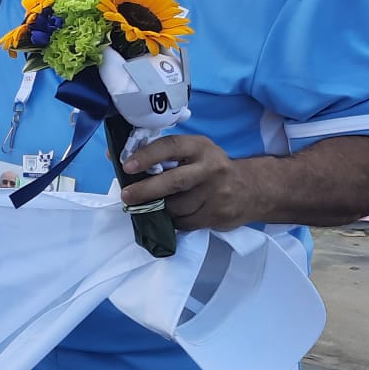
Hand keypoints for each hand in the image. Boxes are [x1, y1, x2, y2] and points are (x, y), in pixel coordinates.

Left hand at [119, 134, 266, 230]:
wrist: (253, 189)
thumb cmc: (210, 168)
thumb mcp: (193, 153)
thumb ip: (161, 154)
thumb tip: (115, 156)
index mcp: (200, 147)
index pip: (171, 147)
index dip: (147, 156)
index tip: (127, 166)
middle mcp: (210, 168)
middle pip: (174, 181)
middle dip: (146, 190)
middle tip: (127, 196)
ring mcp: (216, 193)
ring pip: (177, 207)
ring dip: (161, 209)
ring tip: (155, 206)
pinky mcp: (218, 214)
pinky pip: (186, 222)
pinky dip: (174, 220)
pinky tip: (175, 215)